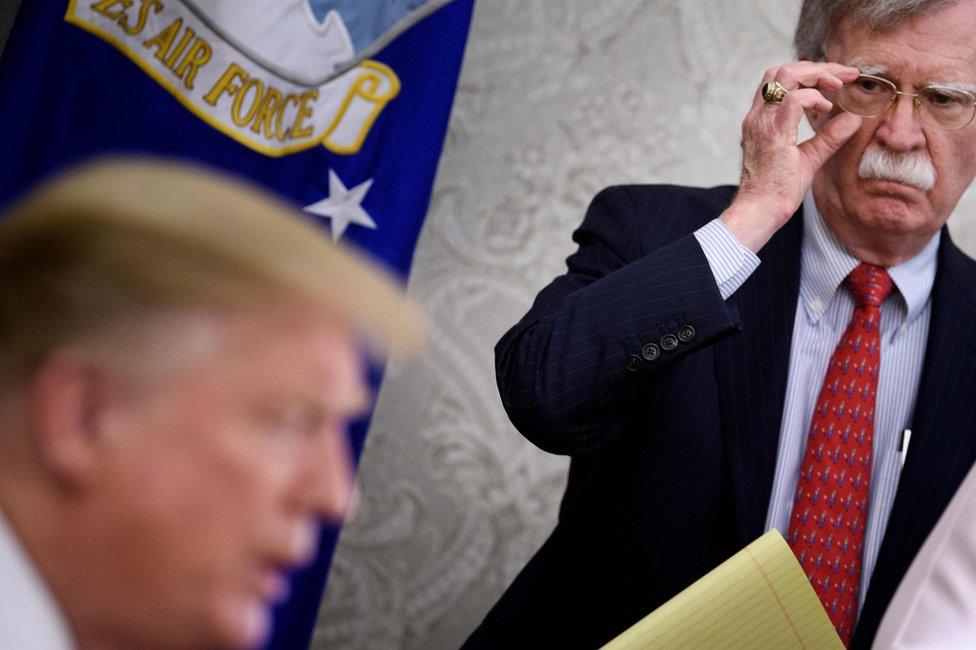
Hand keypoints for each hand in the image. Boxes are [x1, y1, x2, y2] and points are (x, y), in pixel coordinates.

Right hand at [721, 62, 862, 251]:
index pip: (780, 79)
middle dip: (818, 66)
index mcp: (762, 119)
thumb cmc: (778, 190)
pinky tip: (827, 107)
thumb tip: (854, 118)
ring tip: (838, 85)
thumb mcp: (809, 158)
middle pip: (783, 69)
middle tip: (845, 74)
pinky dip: (814, 97)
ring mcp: (763, 123)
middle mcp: (758, 116)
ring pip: (786, 75)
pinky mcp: (773, 134)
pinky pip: (794, 100)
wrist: (760, 210)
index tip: (838, 79)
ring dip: (817, 74)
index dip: (810, 71)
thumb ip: (829, 137)